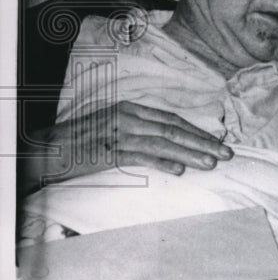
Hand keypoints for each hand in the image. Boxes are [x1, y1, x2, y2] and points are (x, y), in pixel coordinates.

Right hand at [22, 101, 232, 193]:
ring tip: (212, 163)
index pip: (172, 120)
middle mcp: (128, 117)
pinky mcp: (108, 152)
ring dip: (190, 153)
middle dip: (203, 142)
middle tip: (227, 153)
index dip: (197, 131)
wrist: (48, 149)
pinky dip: (161, 162)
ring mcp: (119, 134)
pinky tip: (179, 169)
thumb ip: (141, 131)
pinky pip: (140, 156)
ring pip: (163, 142)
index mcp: (132, 109)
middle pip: (174, 129)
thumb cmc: (83, 141)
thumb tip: (170, 144)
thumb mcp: (115, 127)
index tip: (218, 141)